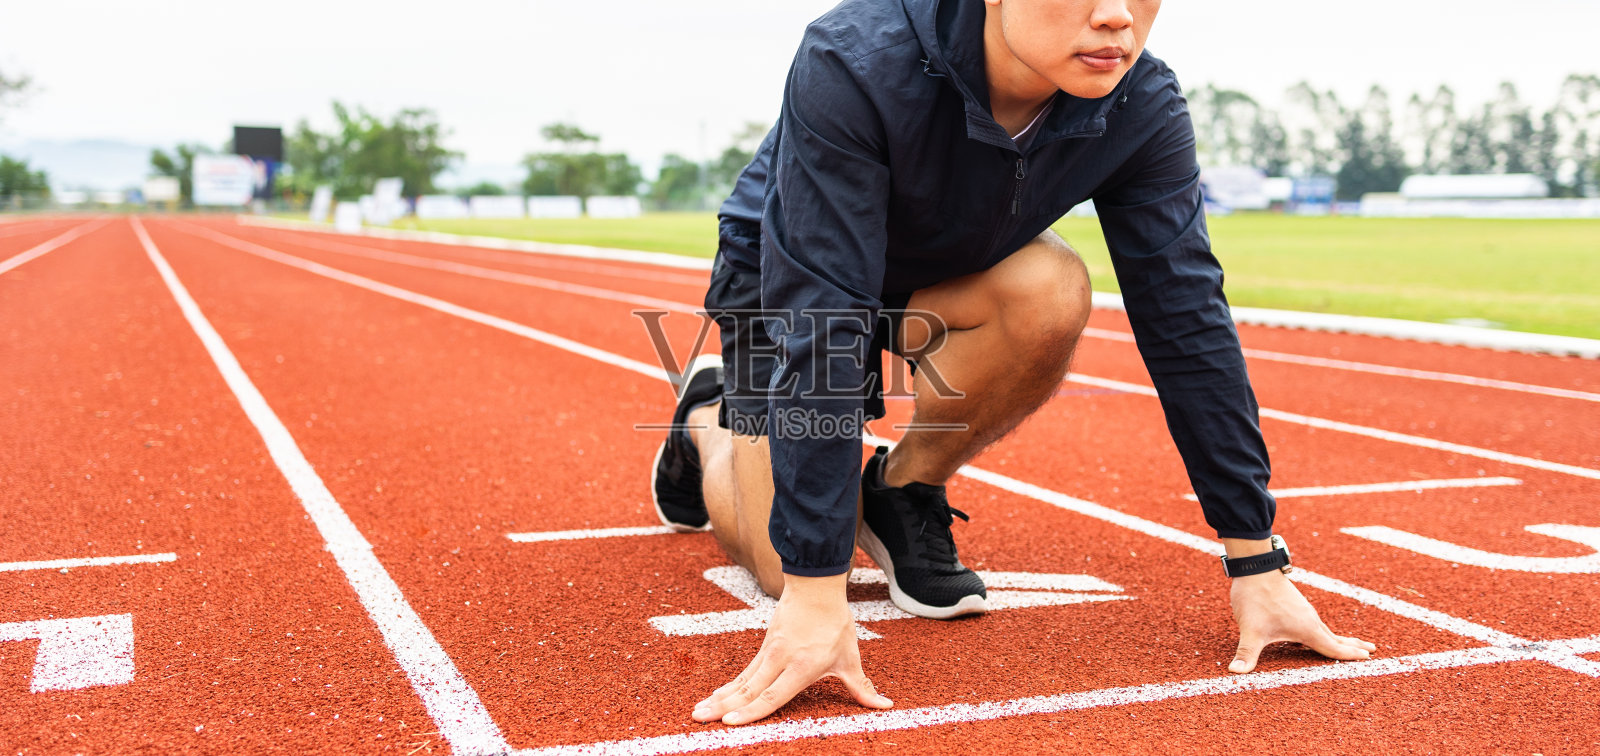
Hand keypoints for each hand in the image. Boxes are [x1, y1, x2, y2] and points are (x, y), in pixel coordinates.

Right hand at [693, 572, 892, 724]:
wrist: (815, 587)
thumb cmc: (834, 623)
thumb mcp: (849, 657)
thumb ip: (862, 686)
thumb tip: (885, 705)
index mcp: (802, 666)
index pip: (773, 695)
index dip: (751, 711)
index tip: (731, 722)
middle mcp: (780, 660)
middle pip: (748, 689)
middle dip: (723, 707)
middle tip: (698, 719)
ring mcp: (769, 653)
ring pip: (741, 681)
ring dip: (718, 697)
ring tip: (697, 712)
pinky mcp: (763, 648)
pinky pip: (743, 673)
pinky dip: (728, 687)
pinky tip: (714, 697)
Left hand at [1223, 539, 1377, 673]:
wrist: (1254, 566)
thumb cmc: (1256, 598)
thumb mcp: (1250, 630)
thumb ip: (1246, 653)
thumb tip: (1235, 672)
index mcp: (1307, 628)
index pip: (1333, 648)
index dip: (1350, 655)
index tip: (1368, 658)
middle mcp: (1310, 619)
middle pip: (1335, 637)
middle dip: (1353, 646)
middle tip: (1372, 651)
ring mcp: (1303, 610)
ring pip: (1324, 629)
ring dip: (1338, 638)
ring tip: (1350, 644)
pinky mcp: (1294, 604)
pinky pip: (1313, 622)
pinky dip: (1322, 631)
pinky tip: (1314, 634)